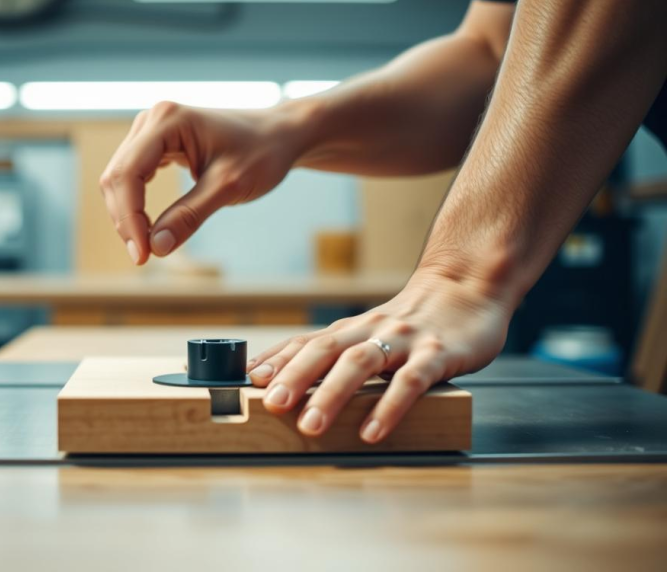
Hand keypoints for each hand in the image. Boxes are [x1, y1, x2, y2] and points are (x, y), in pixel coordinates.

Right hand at [99, 101, 307, 264]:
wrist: (279, 136)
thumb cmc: (262, 153)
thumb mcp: (229, 187)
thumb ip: (190, 215)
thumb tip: (156, 248)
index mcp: (167, 120)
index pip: (128, 173)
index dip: (129, 218)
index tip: (143, 255)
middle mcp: (152, 120)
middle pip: (116, 176)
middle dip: (125, 220)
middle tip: (143, 257)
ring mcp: (151, 130)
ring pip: (119, 179)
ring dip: (127, 215)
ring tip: (147, 247)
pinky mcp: (155, 144)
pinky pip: (132, 177)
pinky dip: (135, 205)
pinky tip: (148, 227)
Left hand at [245, 270, 514, 442]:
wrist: (468, 287)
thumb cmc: (413, 321)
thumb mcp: (369, 333)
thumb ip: (337, 353)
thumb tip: (288, 380)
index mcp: (350, 329)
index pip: (306, 342)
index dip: (276, 360)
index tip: (248, 382)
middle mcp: (370, 331)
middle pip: (324, 350)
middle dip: (294, 378)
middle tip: (271, 405)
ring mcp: (403, 341)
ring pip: (360, 363)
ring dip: (331, 395)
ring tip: (310, 426)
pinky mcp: (437, 354)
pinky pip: (410, 381)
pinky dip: (388, 406)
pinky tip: (372, 431)